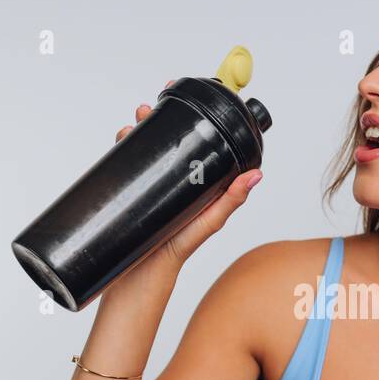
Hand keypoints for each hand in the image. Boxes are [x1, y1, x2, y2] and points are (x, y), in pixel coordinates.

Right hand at [116, 79, 262, 268]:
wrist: (138, 278)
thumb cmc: (175, 253)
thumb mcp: (206, 223)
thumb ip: (228, 201)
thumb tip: (256, 176)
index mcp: (194, 184)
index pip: (196, 144)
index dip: (191, 121)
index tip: (186, 101)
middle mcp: (173, 182)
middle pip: (166, 141)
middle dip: (156, 120)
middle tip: (147, 109)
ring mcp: (150, 187)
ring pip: (144, 150)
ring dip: (138, 131)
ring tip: (132, 124)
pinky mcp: (130, 194)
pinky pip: (127, 165)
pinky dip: (123, 148)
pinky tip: (122, 140)